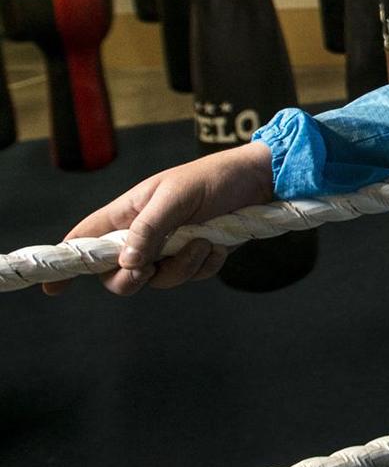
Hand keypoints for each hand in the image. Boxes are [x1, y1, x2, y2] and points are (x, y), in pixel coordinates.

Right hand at [43, 142, 277, 296]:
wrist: (258, 180)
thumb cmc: (212, 178)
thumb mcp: (177, 196)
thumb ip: (150, 228)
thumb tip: (127, 263)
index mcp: (126, 213)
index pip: (85, 240)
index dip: (68, 263)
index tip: (52, 288)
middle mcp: (142, 234)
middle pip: (118, 275)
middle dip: (133, 279)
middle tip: (149, 269)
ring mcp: (169, 248)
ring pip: (159, 281)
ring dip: (183, 266)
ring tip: (203, 239)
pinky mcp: (196, 257)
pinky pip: (193, 277)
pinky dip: (206, 265)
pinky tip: (218, 242)